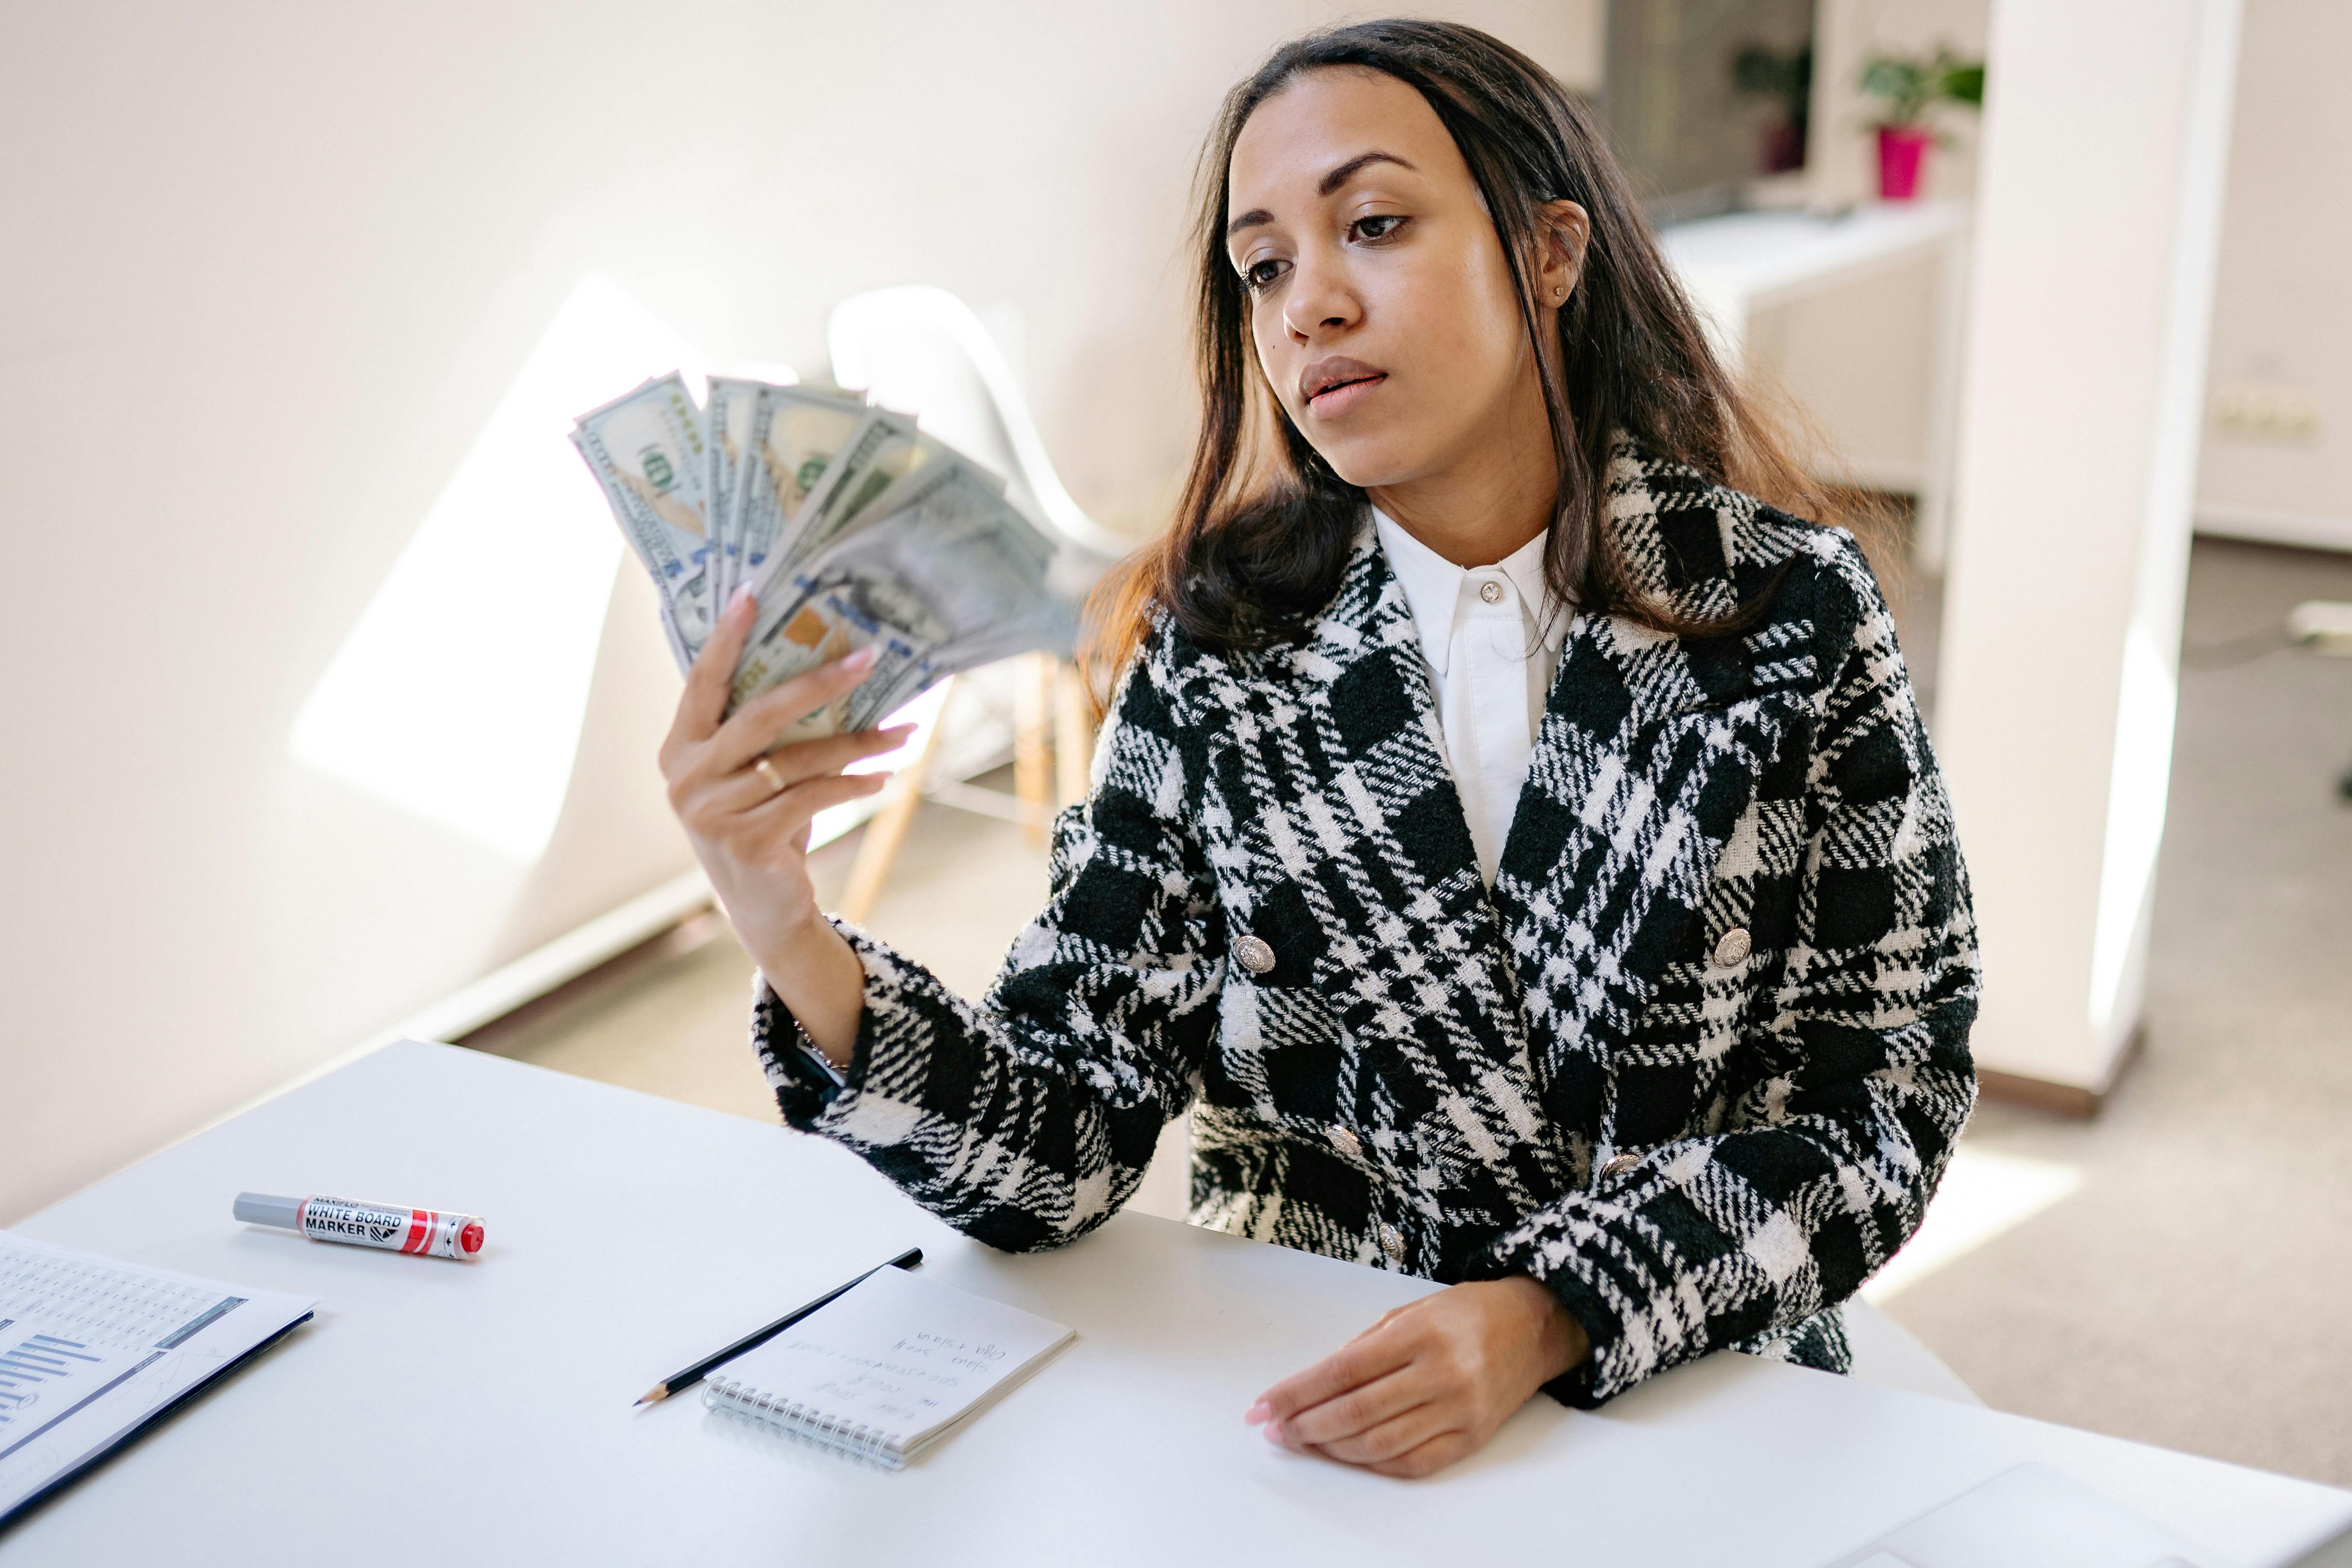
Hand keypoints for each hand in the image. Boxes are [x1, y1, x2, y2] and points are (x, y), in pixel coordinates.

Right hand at [659, 587, 910, 1058]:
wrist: (762, 906)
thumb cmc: (762, 822)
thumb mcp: (752, 774)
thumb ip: (766, 733)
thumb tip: (831, 666)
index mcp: (679, 747)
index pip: (702, 680)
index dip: (725, 635)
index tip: (753, 591)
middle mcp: (686, 776)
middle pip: (759, 712)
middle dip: (819, 682)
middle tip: (867, 658)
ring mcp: (710, 810)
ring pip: (796, 759)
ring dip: (857, 742)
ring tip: (901, 732)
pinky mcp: (744, 839)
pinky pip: (811, 797)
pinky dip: (852, 784)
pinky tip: (882, 778)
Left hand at [1244, 1277, 1586, 1478]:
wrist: (1533, 1326)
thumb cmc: (1465, 1312)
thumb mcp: (1410, 1310)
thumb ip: (1364, 1347)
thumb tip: (1313, 1385)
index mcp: (1419, 1333)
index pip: (1341, 1371)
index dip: (1296, 1393)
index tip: (1264, 1406)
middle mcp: (1441, 1373)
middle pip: (1356, 1412)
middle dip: (1305, 1425)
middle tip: (1276, 1429)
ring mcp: (1460, 1409)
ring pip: (1381, 1444)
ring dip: (1333, 1449)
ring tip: (1305, 1441)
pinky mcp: (1473, 1436)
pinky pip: (1414, 1463)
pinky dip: (1374, 1465)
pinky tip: (1349, 1455)